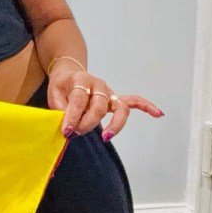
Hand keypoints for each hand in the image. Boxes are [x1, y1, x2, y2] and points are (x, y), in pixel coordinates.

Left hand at [47, 65, 163, 140]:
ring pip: (119, 107)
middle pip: (100, 106)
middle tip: (76, 133)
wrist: (69, 76)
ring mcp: (109, 92)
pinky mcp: (115, 99)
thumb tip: (69, 124)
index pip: (79, 100)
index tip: (66, 131)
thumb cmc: (62, 87)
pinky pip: (134, 101)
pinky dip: (146, 106)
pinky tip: (158, 113)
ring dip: (115, 124)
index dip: (72, 117)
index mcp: (81, 80)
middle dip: (88, 123)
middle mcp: (98, 85)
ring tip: (106, 136)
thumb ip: (60, 108)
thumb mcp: (54, 95)